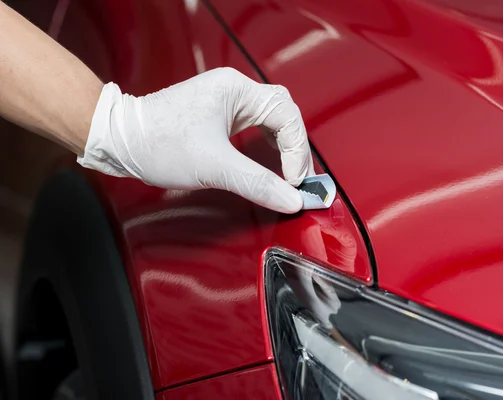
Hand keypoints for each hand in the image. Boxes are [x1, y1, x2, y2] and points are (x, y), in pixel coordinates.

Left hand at [78, 67, 313, 212]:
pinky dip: (269, 145)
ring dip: (284, 147)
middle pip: (284, 115)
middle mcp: (234, 91)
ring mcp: (226, 102)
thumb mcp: (213, 166)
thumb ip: (257, 183)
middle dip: (295, 148)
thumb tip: (290, 199)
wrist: (118, 141)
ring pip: (273, 120)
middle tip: (298, 180)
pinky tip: (271, 162)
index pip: (287, 115)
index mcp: (236, 90)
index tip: (295, 181)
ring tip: (290, 174)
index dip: (297, 150)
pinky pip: (257, 126)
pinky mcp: (218, 116)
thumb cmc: (156, 142)